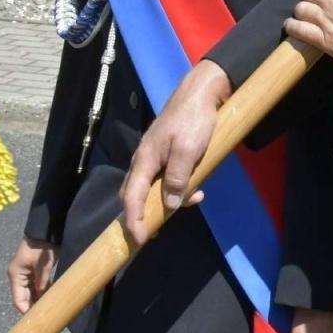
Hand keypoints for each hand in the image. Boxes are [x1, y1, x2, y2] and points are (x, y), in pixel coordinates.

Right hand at [7, 236, 56, 313]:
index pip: (18, 299)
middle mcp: (18, 276)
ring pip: (31, 292)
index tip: (35, 320)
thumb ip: (42, 281)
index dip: (26, 310)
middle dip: (33, 306)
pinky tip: (51, 297)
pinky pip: (37, 285)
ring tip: (49, 309)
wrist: (46, 230)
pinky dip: (42, 291)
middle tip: (45, 316)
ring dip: (39, 300)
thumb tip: (43, 297)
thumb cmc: (42, 246)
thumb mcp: (42, 264)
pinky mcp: (34, 270)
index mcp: (16, 275)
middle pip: (24, 297)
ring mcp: (26, 273)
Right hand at [120, 59, 232, 243]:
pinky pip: (168, 177)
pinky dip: (180, 187)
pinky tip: (198, 188)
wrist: (201, 93)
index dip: (133, 220)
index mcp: (145, 160)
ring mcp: (156, 156)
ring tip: (193, 200)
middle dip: (143, 215)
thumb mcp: (188, 150)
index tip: (139, 239)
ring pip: (154, 187)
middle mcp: (145, 160)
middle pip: (136, 194)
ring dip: (169, 200)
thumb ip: (178, 178)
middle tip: (153, 233)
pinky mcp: (168, 153)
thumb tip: (170, 206)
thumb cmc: (193, 120)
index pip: (131, 197)